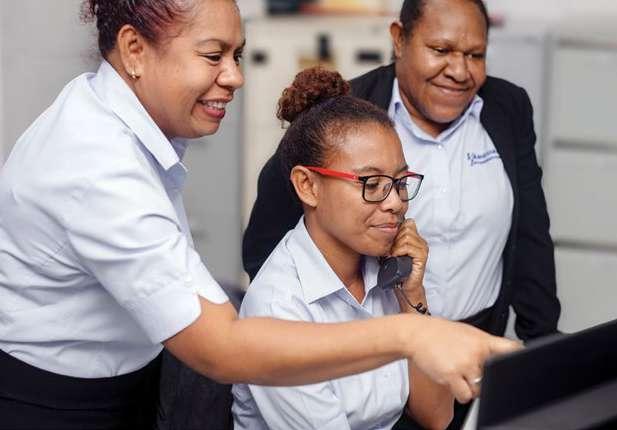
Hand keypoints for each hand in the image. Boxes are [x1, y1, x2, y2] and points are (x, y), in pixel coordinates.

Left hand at [389, 218, 427, 291]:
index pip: (408, 222)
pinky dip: (399, 251)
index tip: (392, 242)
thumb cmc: (397, 269)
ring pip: (407, 236)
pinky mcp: (422, 256)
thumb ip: (392, 238)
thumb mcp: (392, 249)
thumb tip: (383, 228)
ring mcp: (423, 248)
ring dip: (396, 246)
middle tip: (392, 250)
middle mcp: (421, 242)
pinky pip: (408, 246)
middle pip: (406, 227)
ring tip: (394, 255)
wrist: (404, 285)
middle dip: (395, 238)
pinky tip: (396, 257)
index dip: (397, 230)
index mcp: (416, 238)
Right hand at [402, 315, 521, 402]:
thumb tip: (506, 355)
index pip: (511, 348)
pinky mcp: (451, 376)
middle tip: (471, 369)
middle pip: (496, 376)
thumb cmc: (440, 333)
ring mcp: (464, 364)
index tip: (523, 364)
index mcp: (482, 339)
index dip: (520, 358)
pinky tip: (452, 381)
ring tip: (459, 374)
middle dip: (485, 377)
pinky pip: (465, 396)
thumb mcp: (467, 332)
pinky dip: (460, 393)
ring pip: (480, 389)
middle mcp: (476, 352)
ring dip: (471, 387)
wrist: (416, 334)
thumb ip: (485, 345)